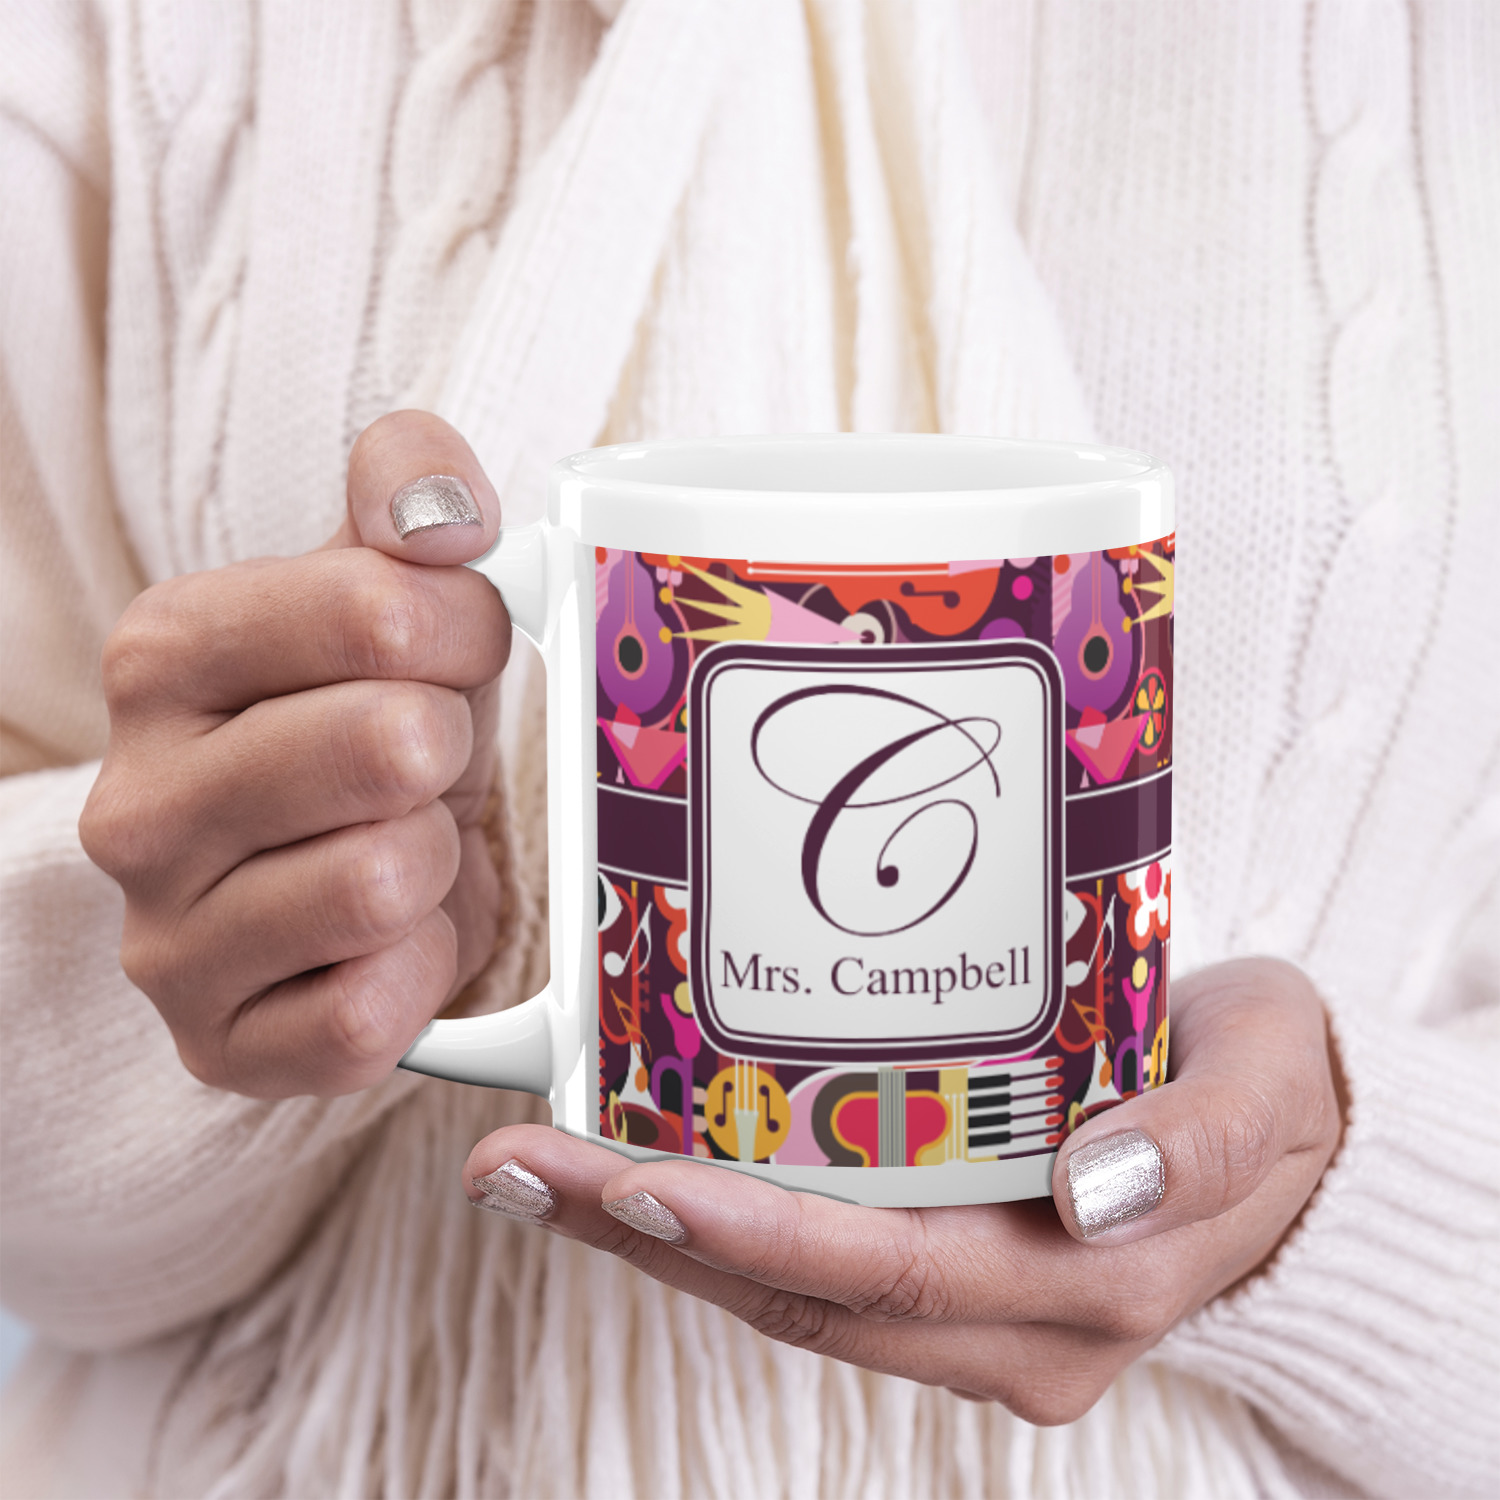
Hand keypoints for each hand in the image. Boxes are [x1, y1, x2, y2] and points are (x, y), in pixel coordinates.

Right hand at [81, 412, 508, 1097]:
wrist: (358, 863)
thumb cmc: (375, 712)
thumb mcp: (393, 581)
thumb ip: (412, 489)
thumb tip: (443, 508)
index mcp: (163, 656)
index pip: (379, 611)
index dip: (463, 631)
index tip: (452, 653)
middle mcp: (134, 803)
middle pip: (389, 744)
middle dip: (450, 750)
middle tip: (427, 760)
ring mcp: (165, 941)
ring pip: (383, 881)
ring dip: (438, 861)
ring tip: (407, 846)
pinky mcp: (220, 1048)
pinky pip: (371, 1016)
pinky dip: (420, 970)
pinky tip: (396, 939)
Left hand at [462, 958, 1342, 1422]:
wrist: (1300, 1136)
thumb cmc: (1275, 1088)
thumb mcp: (1271, 1083)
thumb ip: (1202, 1138)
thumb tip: (1093, 1189)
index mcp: (1090, 1285)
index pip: (888, 1274)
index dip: (751, 1237)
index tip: (627, 1185)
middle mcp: (1016, 1328)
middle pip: (801, 1294)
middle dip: (645, 1237)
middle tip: (514, 1168)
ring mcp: (979, 1317)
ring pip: (789, 1293)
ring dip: (653, 1238)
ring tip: (531, 1170)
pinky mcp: (958, 1280)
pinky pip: (817, 1270)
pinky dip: (716, 1230)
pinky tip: (632, 1174)